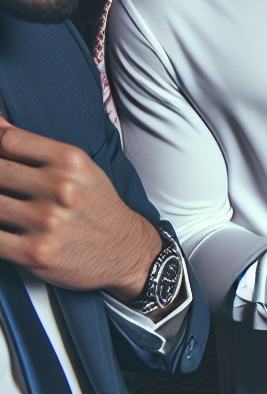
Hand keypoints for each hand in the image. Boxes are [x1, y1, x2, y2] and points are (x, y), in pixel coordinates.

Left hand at [0, 118, 159, 299]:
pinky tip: (6, 230)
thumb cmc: (97, 207)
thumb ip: (37, 148)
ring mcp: (47, 221)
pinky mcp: (36, 252)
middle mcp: (61, 188)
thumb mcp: (80, 169)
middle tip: (7, 187)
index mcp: (71, 161)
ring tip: (9, 208)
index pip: (8, 141)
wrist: (126, 251)